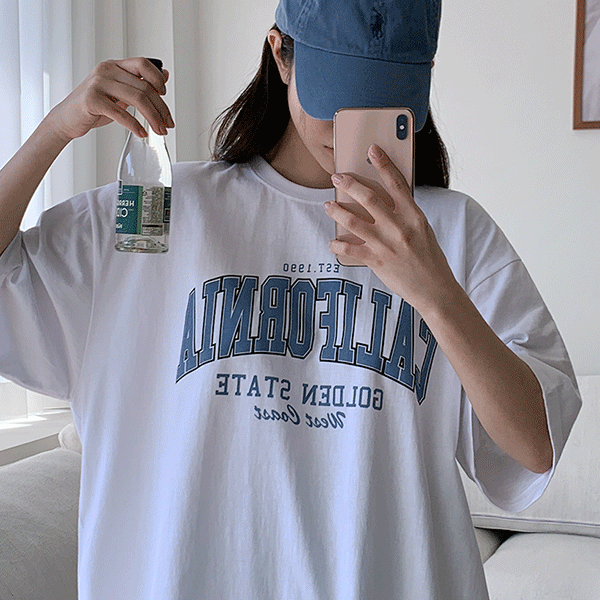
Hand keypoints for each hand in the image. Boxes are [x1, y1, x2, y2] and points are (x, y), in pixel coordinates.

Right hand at [44, 57, 174, 142]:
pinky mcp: (92, 100)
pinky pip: (121, 113)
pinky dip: (135, 125)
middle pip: (144, 87)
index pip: (143, 64)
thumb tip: (165, 75)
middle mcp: (106, 71)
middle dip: (161, 108)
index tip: (165, 96)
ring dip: (153, 118)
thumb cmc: (94, 107)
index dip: (158, 79)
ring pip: (137, 99)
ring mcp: (98, 84)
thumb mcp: (119, 93)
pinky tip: (142, 133)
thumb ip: (139, 84)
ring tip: (159, 130)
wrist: (67, 119)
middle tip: (167, 124)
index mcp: (114, 66)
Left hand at [324, 144, 459, 315]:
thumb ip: (404, 215)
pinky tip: (332, 240)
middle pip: (369, 198)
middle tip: (336, 177)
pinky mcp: (376, 261)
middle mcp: (399, 227)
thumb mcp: (422, 230)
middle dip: (349, 184)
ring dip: (336, 210)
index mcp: (414, 215)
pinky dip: (337, 243)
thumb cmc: (428, 258)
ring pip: (353, 221)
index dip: (383, 164)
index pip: (397, 183)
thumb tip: (380, 201)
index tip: (372, 149)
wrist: (435, 289)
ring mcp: (386, 244)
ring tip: (327, 205)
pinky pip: (349, 248)